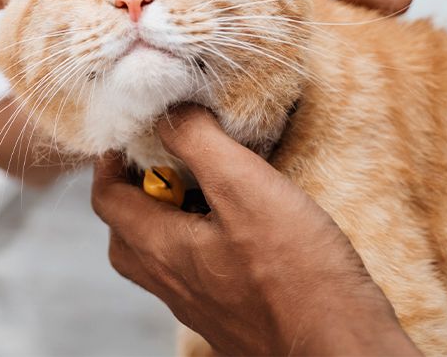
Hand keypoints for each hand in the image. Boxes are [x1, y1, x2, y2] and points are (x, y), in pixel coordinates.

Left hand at [92, 106, 420, 356]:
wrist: (339, 347)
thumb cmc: (295, 269)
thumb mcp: (243, 185)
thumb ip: (198, 143)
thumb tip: (167, 113)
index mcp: (163, 249)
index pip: (107, 201)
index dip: (108, 163)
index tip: (130, 136)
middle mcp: (172, 283)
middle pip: (125, 233)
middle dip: (134, 191)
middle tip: (165, 162)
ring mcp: (199, 304)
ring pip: (157, 255)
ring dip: (164, 216)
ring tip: (202, 188)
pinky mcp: (228, 315)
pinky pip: (192, 271)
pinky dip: (195, 240)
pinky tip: (235, 227)